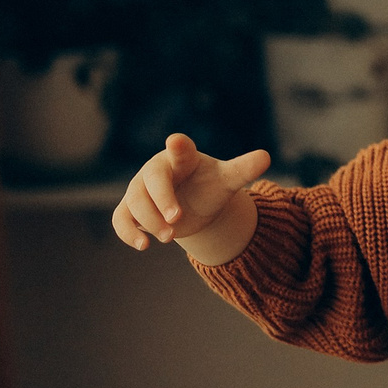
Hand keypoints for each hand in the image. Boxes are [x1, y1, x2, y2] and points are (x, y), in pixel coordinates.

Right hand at [111, 133, 270, 262]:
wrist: (193, 204)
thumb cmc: (209, 185)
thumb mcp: (227, 179)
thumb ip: (243, 169)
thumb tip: (267, 156)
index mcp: (182, 157)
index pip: (179, 149)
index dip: (178, 146)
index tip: (176, 142)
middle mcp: (157, 170)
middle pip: (152, 180)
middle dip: (162, 200)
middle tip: (177, 219)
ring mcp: (140, 189)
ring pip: (135, 202)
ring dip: (149, 220)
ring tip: (170, 237)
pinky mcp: (131, 210)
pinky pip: (120, 219)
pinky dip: (128, 233)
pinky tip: (143, 246)